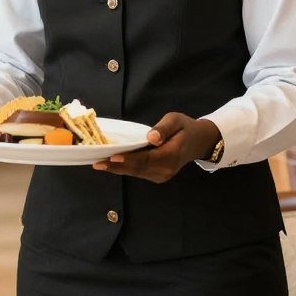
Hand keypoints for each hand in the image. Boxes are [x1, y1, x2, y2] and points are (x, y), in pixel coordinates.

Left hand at [93, 113, 219, 182]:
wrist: (198, 141)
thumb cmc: (185, 127)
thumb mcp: (176, 120)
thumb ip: (163, 128)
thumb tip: (151, 138)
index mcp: (171, 155)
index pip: (146, 159)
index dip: (129, 159)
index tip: (112, 157)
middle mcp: (166, 169)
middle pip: (138, 168)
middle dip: (116, 166)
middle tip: (97, 163)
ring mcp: (162, 175)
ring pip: (136, 172)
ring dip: (118, 169)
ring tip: (99, 164)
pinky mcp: (158, 175)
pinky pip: (139, 172)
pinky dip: (125, 168)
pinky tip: (111, 164)